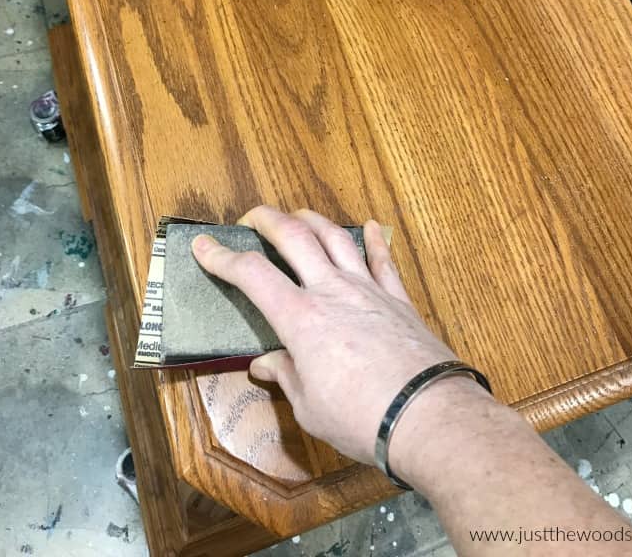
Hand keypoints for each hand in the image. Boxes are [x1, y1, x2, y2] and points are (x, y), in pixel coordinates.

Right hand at [191, 205, 484, 464]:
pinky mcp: (399, 300)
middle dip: (267, 220)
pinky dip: (374, 241)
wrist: (427, 415)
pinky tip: (372, 226)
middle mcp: (332, 292)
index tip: (204, 246)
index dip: (223, 258)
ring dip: (313, 220)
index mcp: (301, 318)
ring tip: (298, 214)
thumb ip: (287, 376)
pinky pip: (383, 261)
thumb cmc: (361, 418)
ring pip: (337, 239)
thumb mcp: (309, 407)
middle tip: (250, 217)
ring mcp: (369, 290)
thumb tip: (266, 363)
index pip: (252, 275)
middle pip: (295, 238)